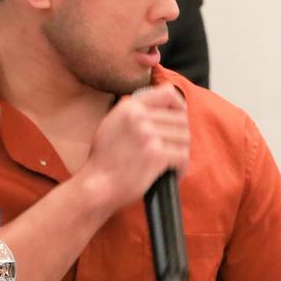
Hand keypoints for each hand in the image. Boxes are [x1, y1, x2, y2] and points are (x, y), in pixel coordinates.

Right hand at [78, 83, 189, 216]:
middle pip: (181, 120)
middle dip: (180, 136)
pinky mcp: (156, 155)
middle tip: (173, 150)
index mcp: (130, 107)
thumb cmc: (103, 160)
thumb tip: (161, 104)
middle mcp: (139, 117)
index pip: (168, 93)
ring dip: (181, 153)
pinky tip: (173, 174)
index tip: (180, 117)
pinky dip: (182, 168)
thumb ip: (133, 112)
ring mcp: (148, 135)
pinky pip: (183, 157)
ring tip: (171, 163)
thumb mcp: (111, 124)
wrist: (96, 186)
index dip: (180, 105)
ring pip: (184, 139)